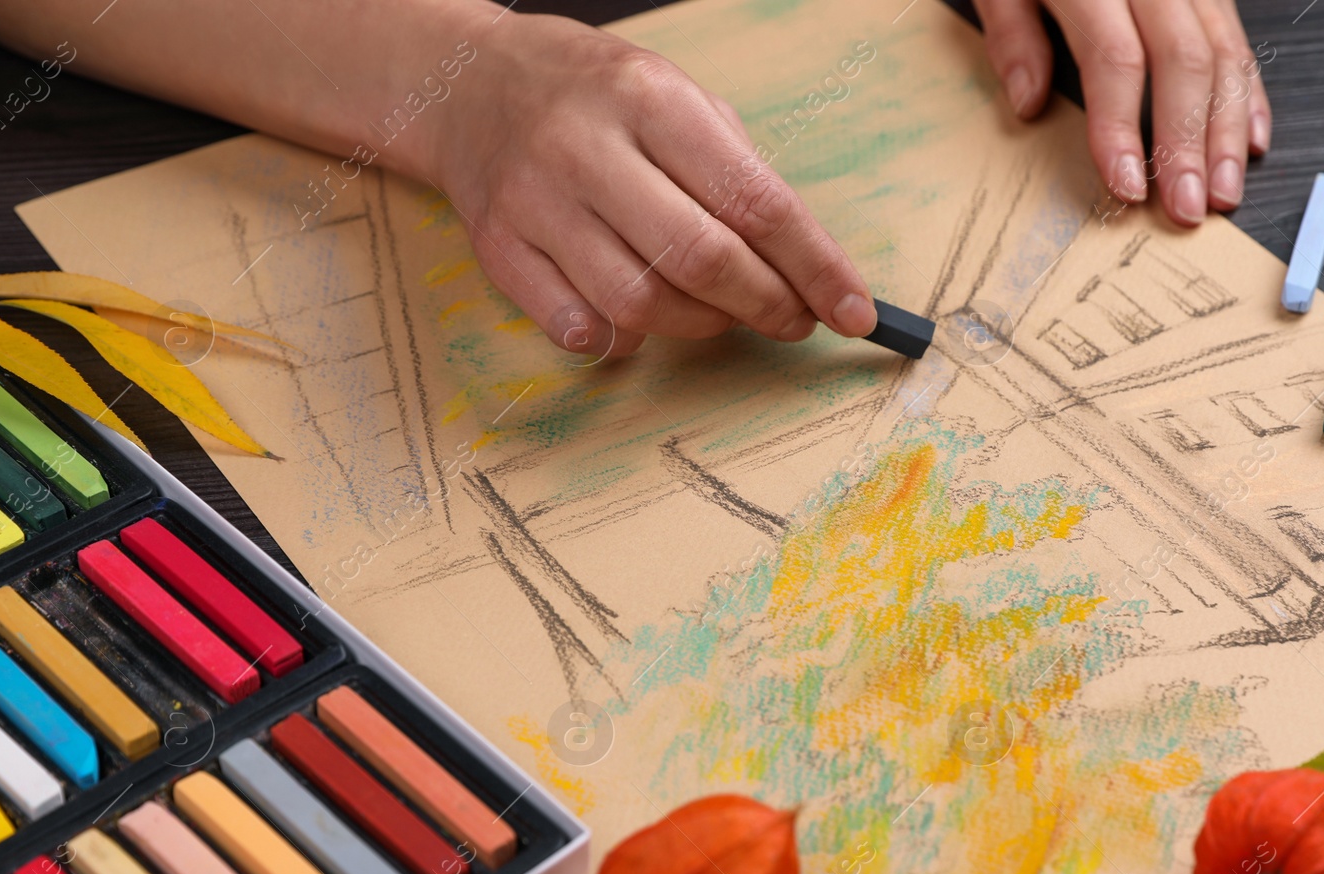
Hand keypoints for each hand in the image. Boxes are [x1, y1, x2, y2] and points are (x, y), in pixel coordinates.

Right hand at [434, 14, 876, 357]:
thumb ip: (740, 174)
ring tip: (723, 313)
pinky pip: (577, 327)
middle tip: (793, 319)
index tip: (854, 312)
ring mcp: (535, 202)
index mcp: (650, 100)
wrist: (469, 83)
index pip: (755, 200)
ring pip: (641, 305)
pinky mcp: (497, 250)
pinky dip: (624, 340)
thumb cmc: (598, 98)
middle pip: (701, 260)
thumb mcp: (678, 98)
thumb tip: (806, 268)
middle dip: (767, 305)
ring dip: (703, 327)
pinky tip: (643, 321)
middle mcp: (587, 148)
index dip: (815, 267)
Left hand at [974, 0, 1270, 224]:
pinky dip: (1250, 91)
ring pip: (1223, 51)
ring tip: (1222, 191)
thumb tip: (1028, 105)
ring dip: (1228, 129)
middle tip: (1186, 208)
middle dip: (1187, 142)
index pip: (1115, 58)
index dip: (1122, 127)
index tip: (1126, 186)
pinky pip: (1238, 34)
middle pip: (1183, 60)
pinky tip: (1253, 139)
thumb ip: (1012, 35)